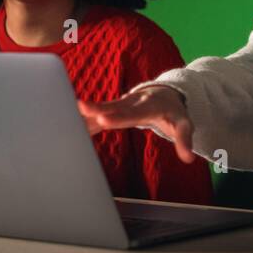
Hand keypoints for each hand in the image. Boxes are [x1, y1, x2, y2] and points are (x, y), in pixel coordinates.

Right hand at [77, 85, 196, 163]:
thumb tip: (189, 158)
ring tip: (63, 117)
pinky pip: (97, 114)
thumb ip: (185, 140)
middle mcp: (132, 102)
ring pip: (101, 108)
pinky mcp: (113, 109)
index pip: (134, 112)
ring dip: (85, 113)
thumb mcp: (184, 124)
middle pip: (113, 106)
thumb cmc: (174, 112)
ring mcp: (120, 104)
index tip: (104, 120)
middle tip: (80, 108)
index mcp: (149, 106)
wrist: (165, 94)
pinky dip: (84, 120)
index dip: (119, 117)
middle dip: (97, 109)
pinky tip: (67, 126)